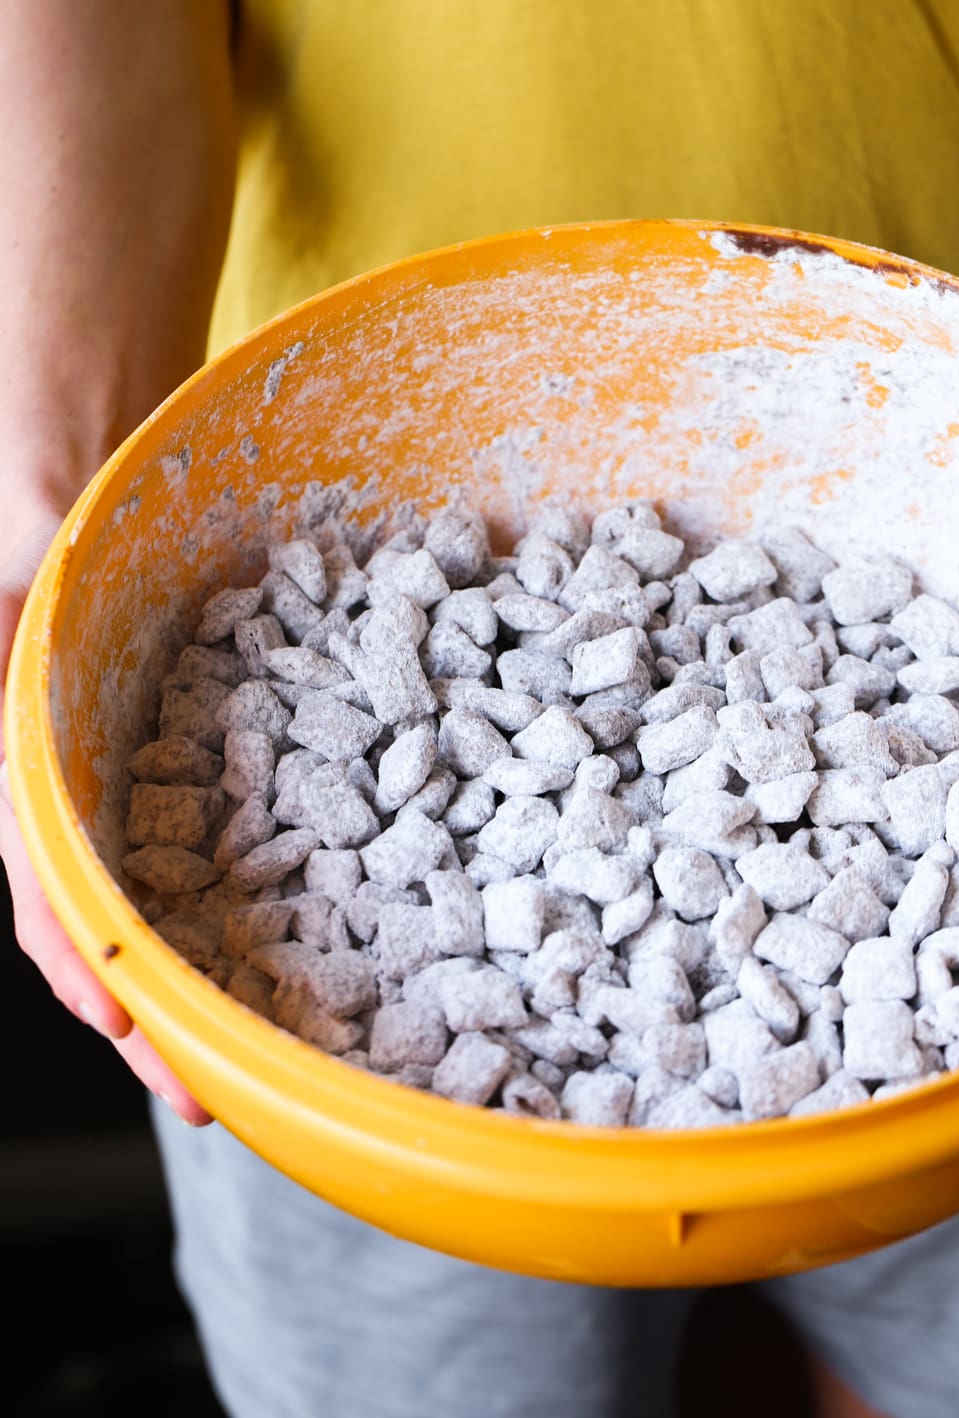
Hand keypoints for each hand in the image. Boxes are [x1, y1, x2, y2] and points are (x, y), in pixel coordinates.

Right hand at [0, 517, 212, 1125]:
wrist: (75, 515)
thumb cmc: (35, 543)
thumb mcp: (17, 579)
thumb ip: (8, 623)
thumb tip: (3, 654)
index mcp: (31, 775)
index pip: (43, 887)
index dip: (76, 956)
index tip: (117, 1018)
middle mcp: (80, 807)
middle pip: (107, 932)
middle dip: (149, 1018)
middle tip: (204, 1097)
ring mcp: (134, 800)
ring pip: (157, 912)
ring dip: (193, 987)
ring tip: (246, 1061)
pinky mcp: (186, 780)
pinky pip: (206, 857)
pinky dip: (232, 916)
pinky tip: (279, 958)